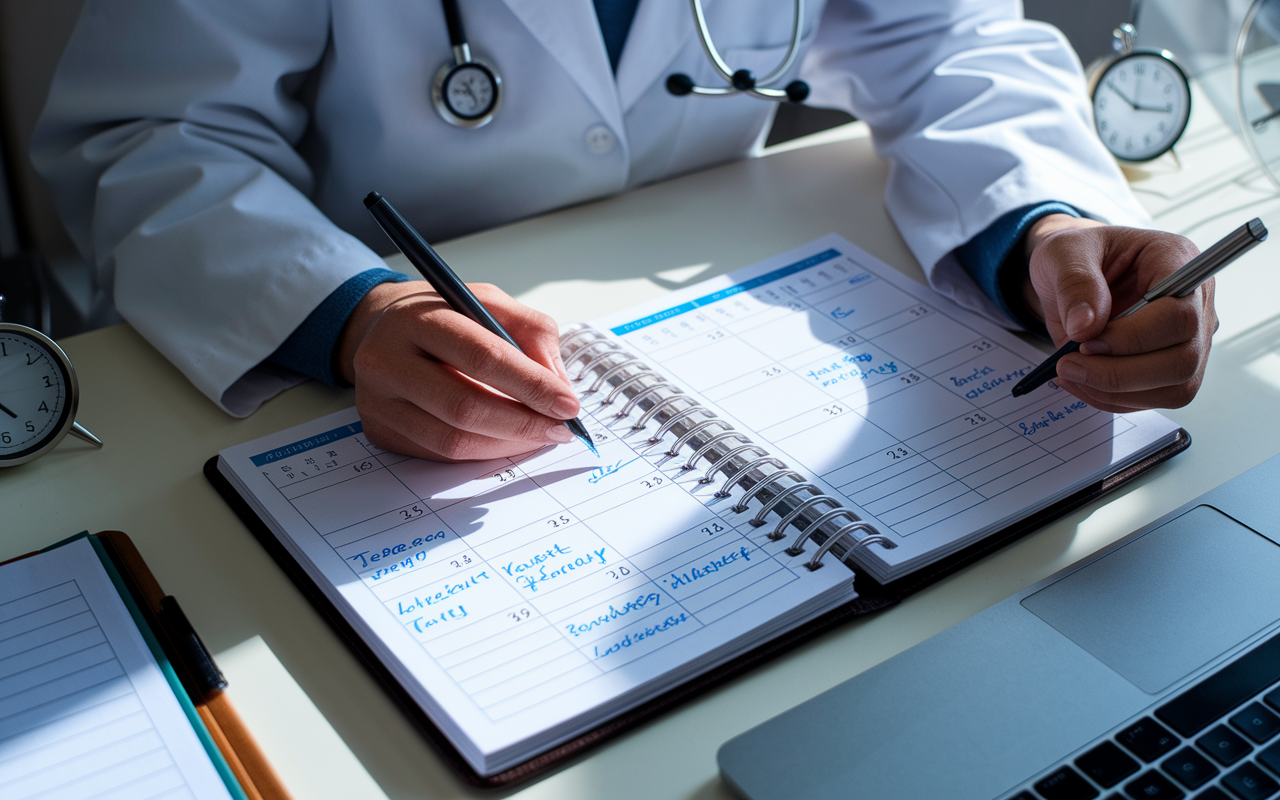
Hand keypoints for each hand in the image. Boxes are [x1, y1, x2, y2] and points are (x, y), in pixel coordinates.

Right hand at [335, 281, 579, 460]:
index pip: (482, 357)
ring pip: (453, 440)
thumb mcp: (488, 302)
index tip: (568, 404)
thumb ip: (531, 333)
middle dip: (523, 423)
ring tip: (539, 435)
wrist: (379, 328)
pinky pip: (441, 453)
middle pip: (464, 407)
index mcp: (418, 317)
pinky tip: (506, 439)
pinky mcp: (380, 431)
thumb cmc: (443, 315)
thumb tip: (558, 385)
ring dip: (507, 444)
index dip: (531, 385)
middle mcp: (387, 360)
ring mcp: (378, 401)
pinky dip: (483, 452)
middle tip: (559, 429)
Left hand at [1017, 215, 1214, 411]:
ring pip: (1175, 387)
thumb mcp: (1062, 252)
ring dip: (1115, 392)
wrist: (1072, 275)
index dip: (1133, 338)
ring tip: (1069, 372)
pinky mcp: (1170, 366)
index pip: (1179, 314)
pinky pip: (1154, 398)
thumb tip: (1085, 327)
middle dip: (1120, 373)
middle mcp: (1196, 302)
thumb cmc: (1075, 256)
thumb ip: (1074, 282)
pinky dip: (1112, 398)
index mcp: (1177, 261)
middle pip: (1183, 359)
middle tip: (1068, 365)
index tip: (1085, 340)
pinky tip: (1080, 380)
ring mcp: (1189, 338)